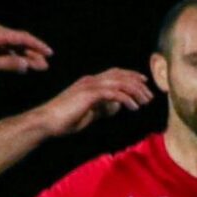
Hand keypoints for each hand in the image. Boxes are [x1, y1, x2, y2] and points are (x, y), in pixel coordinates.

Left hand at [0, 22, 52, 76]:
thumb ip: (7, 64)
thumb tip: (26, 65)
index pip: (21, 37)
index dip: (37, 45)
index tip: (49, 53)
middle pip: (19, 41)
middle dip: (33, 54)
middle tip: (46, 66)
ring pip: (13, 46)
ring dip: (25, 56)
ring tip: (38, 67)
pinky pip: (5, 49)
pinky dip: (13, 57)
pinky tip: (22, 66)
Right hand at [36, 69, 152, 135]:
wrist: (47, 122)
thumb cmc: (64, 120)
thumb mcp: (88, 113)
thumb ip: (102, 108)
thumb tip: (116, 106)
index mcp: (89, 83)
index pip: (114, 74)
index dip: (130, 76)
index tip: (144, 82)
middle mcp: (91, 80)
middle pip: (120, 75)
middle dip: (137, 83)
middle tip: (150, 95)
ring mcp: (90, 86)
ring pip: (120, 83)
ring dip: (135, 91)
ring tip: (145, 102)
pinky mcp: (89, 95)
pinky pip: (114, 94)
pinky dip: (126, 99)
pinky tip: (134, 107)